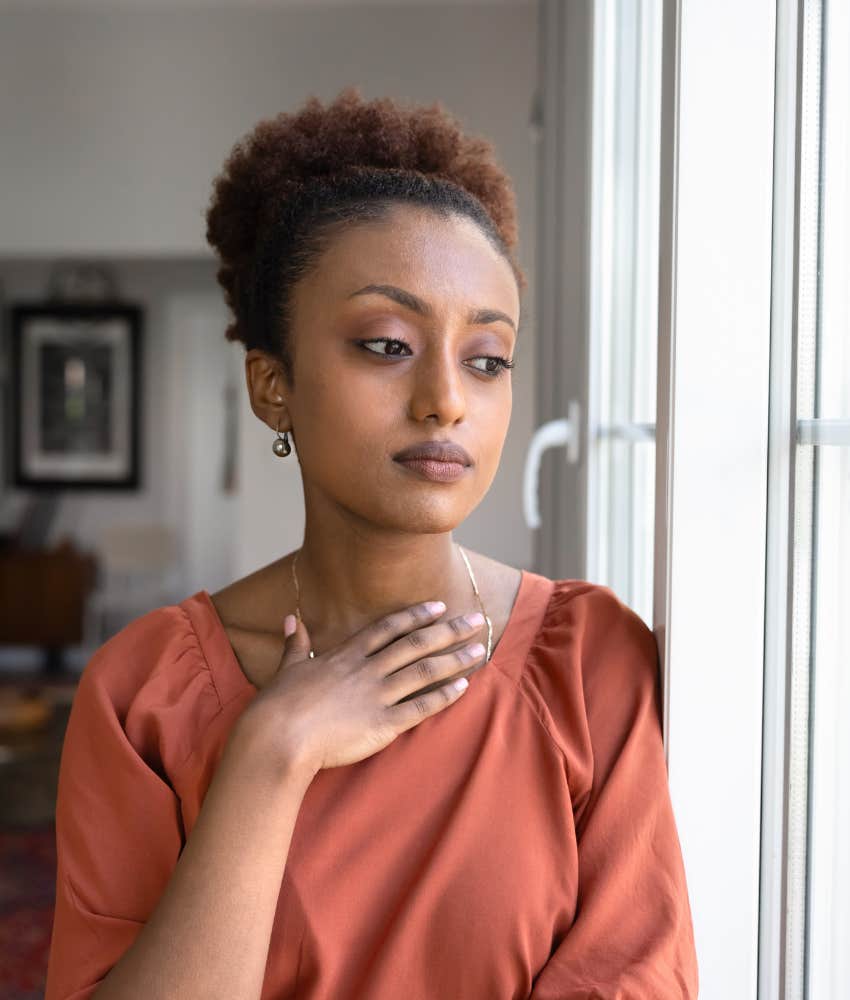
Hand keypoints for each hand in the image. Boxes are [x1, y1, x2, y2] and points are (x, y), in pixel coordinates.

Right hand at [236, 602, 487, 777]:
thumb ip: (295, 643)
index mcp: (346, 655)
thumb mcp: (287, 667)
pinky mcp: (383, 724)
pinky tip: (463, 687)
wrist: (278, 737)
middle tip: (476, 620)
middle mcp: (367, 670)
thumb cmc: (278, 705)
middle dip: (449, 631)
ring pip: (424, 671)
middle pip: (416, 644)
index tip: (439, 606)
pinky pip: (421, 706)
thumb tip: (289, 619)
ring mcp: (377, 695)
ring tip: (478, 650)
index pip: (389, 628)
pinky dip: (444, 696)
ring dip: (454, 659)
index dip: (416, 616)